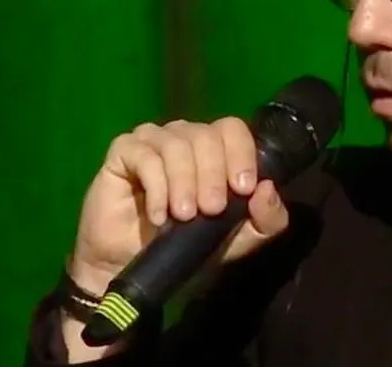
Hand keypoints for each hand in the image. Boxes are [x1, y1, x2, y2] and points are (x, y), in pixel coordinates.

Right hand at [68, 117, 289, 292]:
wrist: (133, 263)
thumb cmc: (188, 245)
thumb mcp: (240, 240)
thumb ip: (266, 219)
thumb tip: (267, 188)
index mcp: (216, 148)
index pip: (233, 129)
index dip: (241, 154)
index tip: (242, 189)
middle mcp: (185, 137)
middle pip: (206, 135)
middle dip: (213, 174)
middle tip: (211, 209)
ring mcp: (153, 140)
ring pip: (176, 143)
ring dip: (184, 181)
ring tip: (184, 215)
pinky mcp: (123, 151)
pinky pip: (144, 156)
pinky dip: (156, 186)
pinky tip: (159, 214)